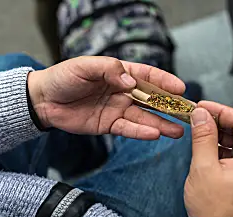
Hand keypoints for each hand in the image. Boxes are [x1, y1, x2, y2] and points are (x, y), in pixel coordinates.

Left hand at [27, 56, 185, 139]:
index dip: (165, 81)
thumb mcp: (85, 66)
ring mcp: (118, 110)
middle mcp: (123, 92)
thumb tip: (130, 81)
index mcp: (120, 74)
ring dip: (161, 124)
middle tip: (188, 114)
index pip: (148, 76)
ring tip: (178, 131)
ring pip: (144, 118)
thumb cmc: (64, 78)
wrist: (44, 100)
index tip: (181, 88)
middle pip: (152, 100)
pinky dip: (140, 133)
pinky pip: (128, 129)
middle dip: (170, 107)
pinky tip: (155, 135)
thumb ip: (109, 71)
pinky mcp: (110, 125)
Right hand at [184, 102, 232, 216]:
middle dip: (219, 119)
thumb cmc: (213, 208)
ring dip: (218, 131)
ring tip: (199, 129)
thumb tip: (201, 114)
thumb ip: (203, 137)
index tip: (203, 107)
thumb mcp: (204, 167)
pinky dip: (218, 145)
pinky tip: (204, 144)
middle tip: (199, 116)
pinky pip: (232, 152)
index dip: (221, 110)